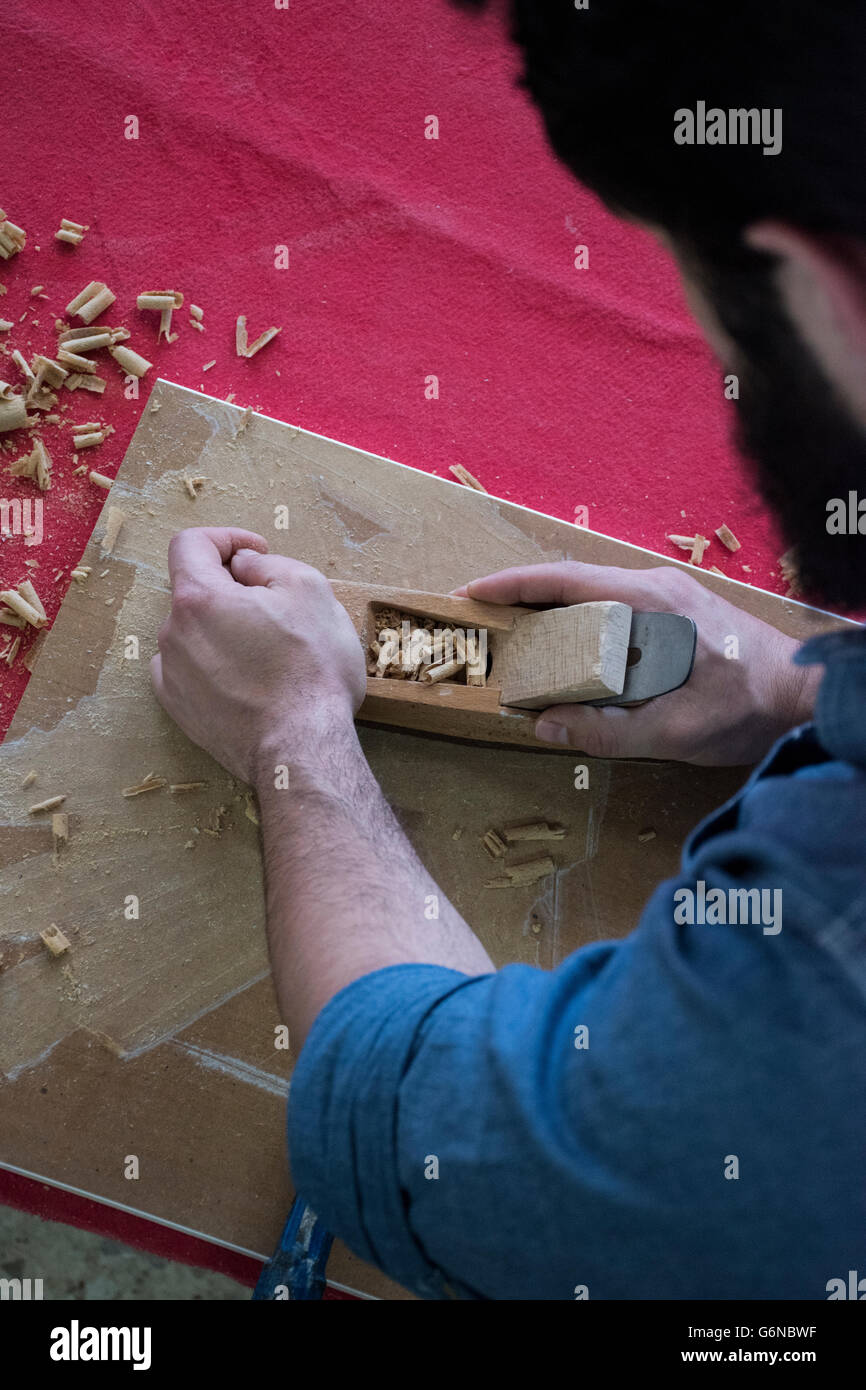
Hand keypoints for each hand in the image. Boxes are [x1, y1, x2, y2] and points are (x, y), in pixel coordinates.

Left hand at [151, 528, 365, 782]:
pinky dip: (212, 664)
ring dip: (223, 629)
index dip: (226, 538)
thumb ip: (268, 564)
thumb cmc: (310, 670)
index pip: (191, 544)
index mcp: (198, 598)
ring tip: (267, 651)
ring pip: (193, 633)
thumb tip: (243, 566)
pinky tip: (246, 679)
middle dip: (231, 589)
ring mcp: (172, 675)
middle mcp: (173, 634)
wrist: (301, 749)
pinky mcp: (179, 710)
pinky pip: (188, 670)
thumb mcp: (309, 590)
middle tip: (276, 606)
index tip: (256, 552)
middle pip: (195, 591)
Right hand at [459, 562, 818, 764]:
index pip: (565, 579)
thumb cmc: (748, 708)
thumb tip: (544, 725)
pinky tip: (567, 652)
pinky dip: (579, 624)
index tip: (470, 593)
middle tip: (481, 623)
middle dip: (522, 600)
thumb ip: (606, 732)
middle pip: (571, 583)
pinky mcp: (676, 613)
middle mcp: (655, 587)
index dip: (512, 585)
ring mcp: (667, 596)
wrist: (807, 696)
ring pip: (592, 596)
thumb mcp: (674, 731)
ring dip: (550, 613)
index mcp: (649, 601)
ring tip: (514, 640)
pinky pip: (613, 609)